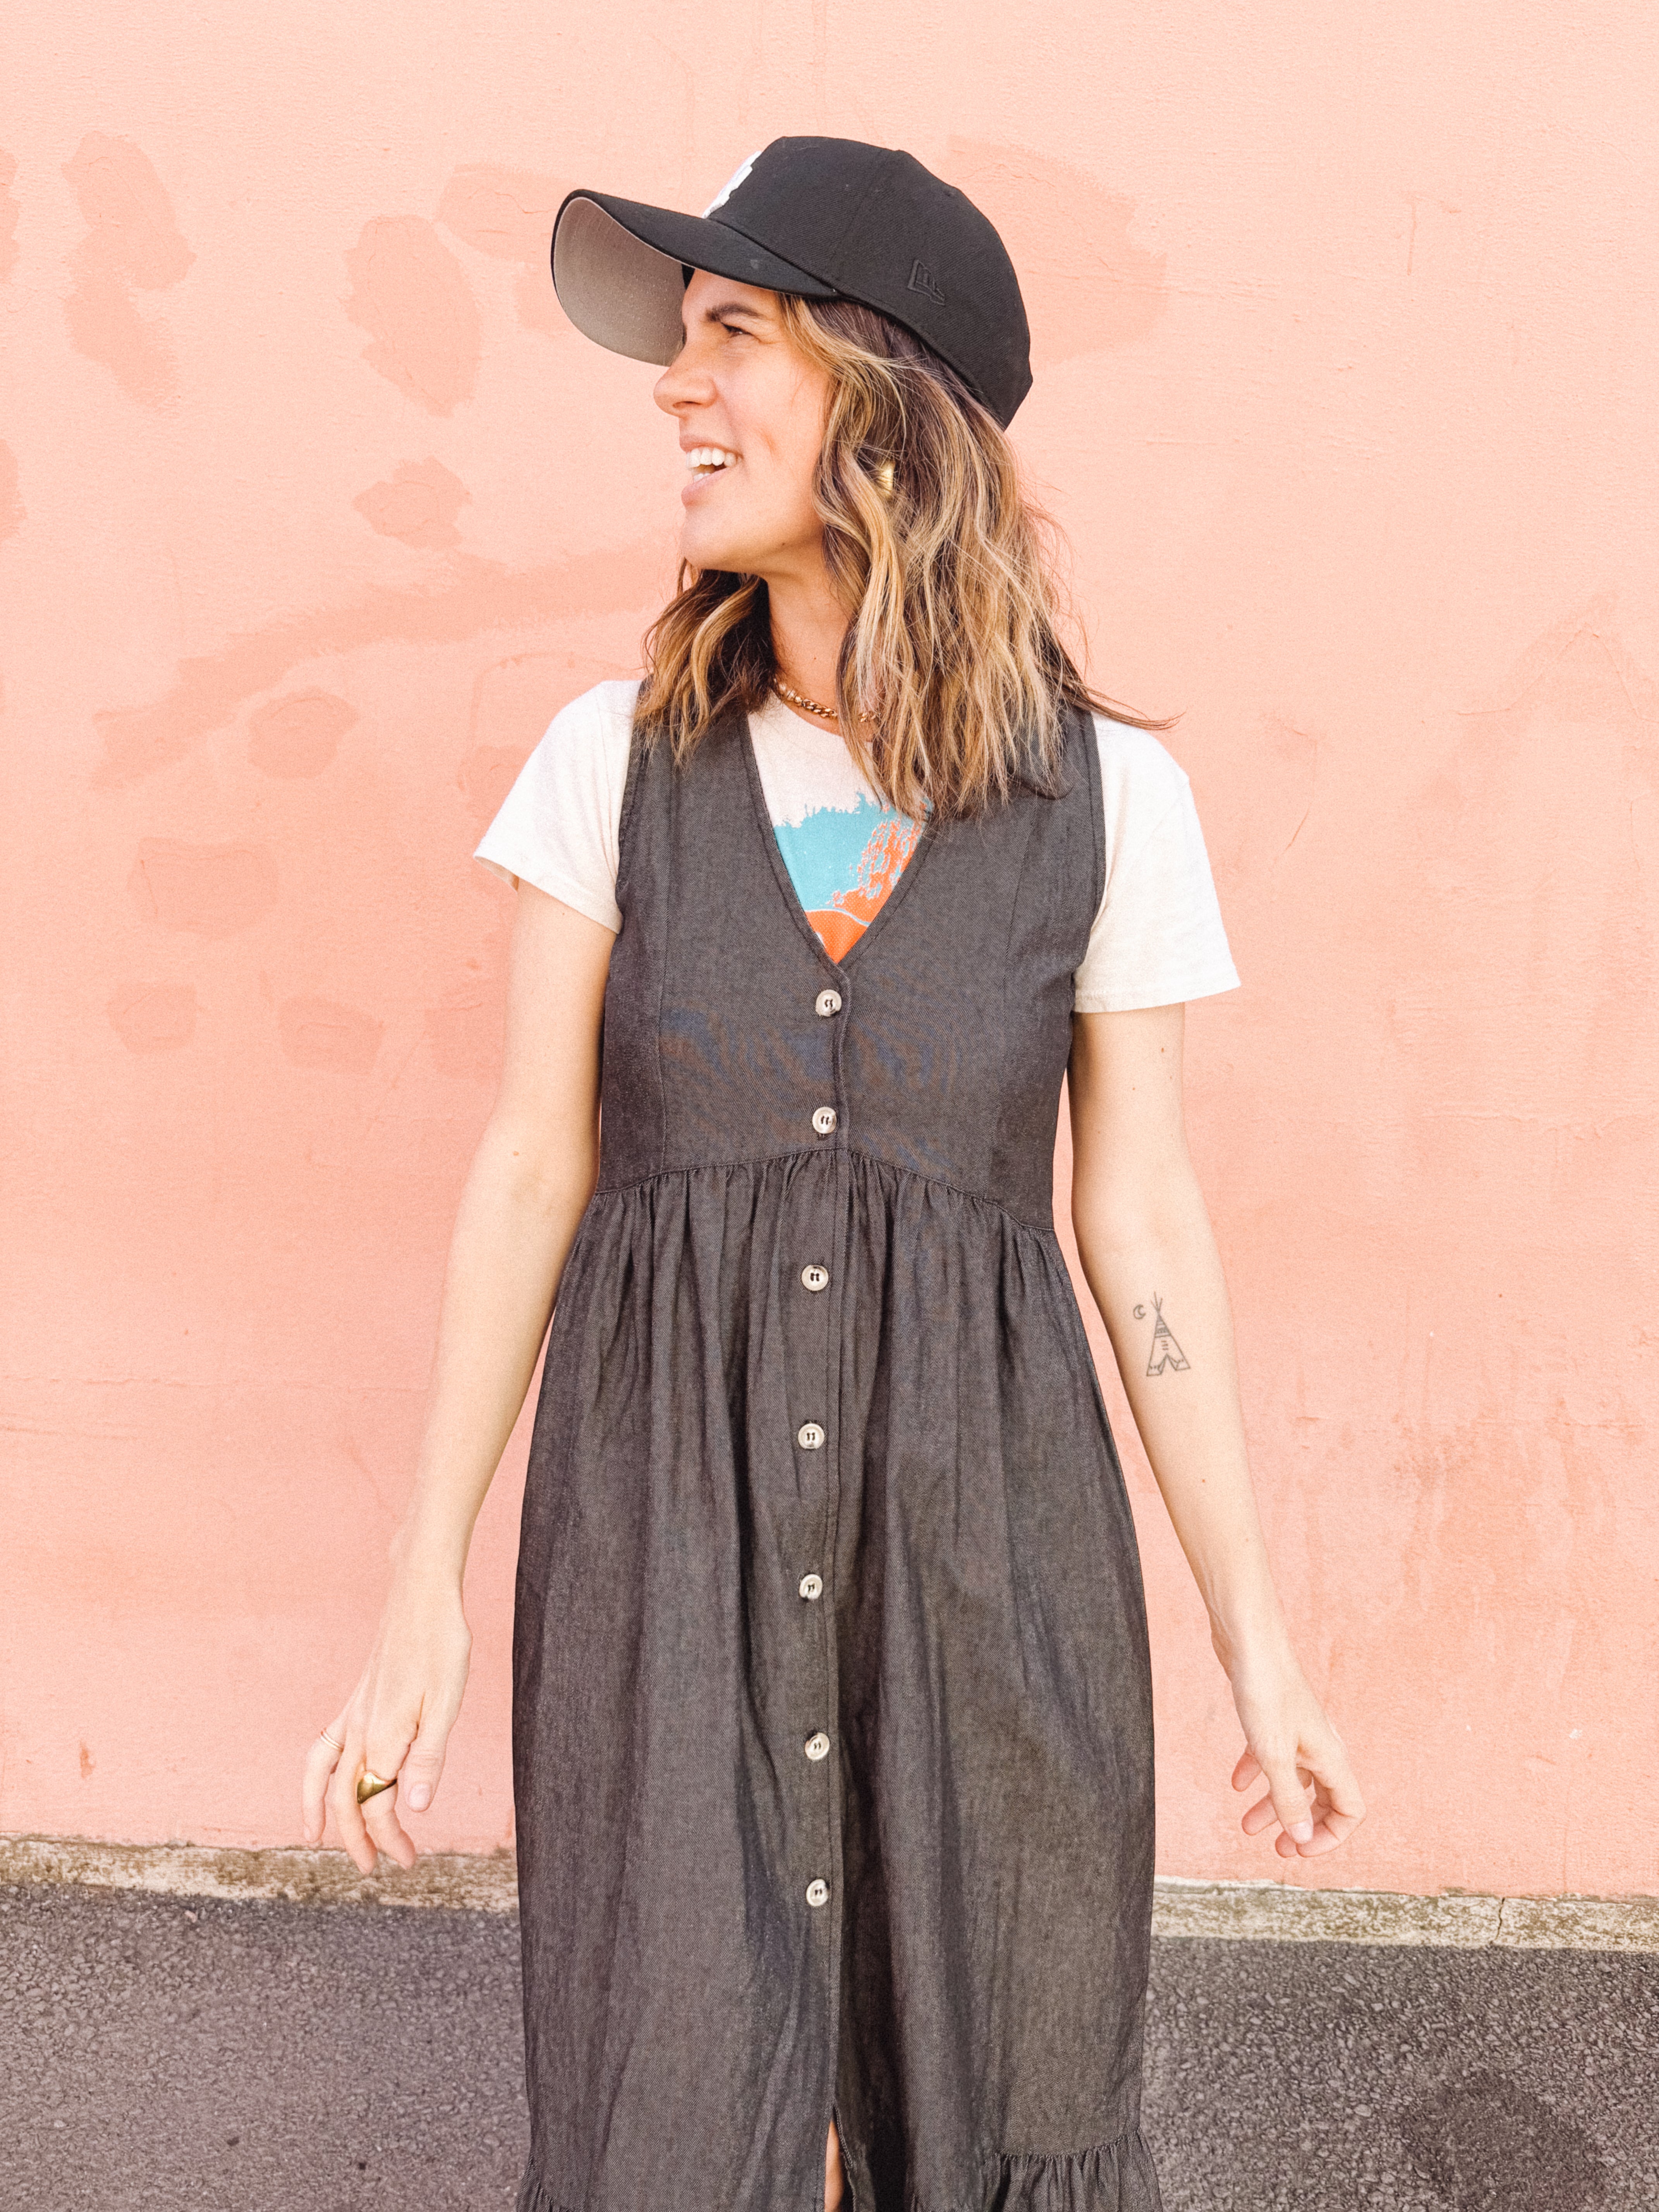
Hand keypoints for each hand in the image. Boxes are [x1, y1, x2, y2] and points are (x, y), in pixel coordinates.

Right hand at [301, 1573, 472, 1874]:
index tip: (407, 1861)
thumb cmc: (440, 1644)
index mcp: (383, 1737)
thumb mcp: (446, 1703)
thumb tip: (413, 1808)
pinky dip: (317, 1771)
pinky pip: (324, 1744)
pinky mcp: (356, 1698)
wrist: (421, 1595)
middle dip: (356, 1838)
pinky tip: (324, 1778)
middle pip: (347, 1798)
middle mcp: (359, 1729)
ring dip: (318, 1807)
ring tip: (314, 1835)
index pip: (378, 1806)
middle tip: (372, 1868)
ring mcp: (353, 1712)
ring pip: (322, 1772)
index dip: (390, 1838)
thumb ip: (429, 1758)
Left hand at [1224, 1642, 1365, 1858]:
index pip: (1350, 1810)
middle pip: (1323, 1799)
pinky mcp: (1273, 1718)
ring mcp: (1296, 1731)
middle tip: (1277, 1848)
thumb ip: (1287, 1798)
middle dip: (1301, 1826)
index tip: (1299, 1850)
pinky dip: (1256, 1773)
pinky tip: (1236, 1783)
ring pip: (1292, 1779)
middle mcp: (1319, 1745)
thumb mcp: (1274, 1754)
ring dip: (1273, 1805)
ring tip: (1246, 1826)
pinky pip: (1271, 1756)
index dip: (1331, 1837)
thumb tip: (1301, 1838)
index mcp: (1330, 1757)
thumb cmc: (1265, 1690)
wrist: (1247, 1639)